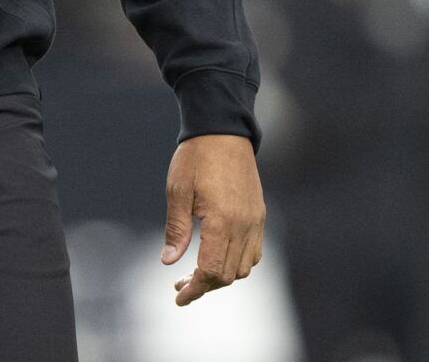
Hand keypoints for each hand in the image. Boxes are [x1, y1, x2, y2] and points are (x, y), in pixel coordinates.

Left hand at [161, 133, 264, 305]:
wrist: (222, 131)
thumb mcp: (177, 191)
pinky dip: (237, 262)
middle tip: (181, 284)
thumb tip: (169, 262)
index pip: (211, 270)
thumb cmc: (195, 158)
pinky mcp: (259, 214)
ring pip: (244, 267)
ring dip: (222, 275)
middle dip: (205, 285)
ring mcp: (255, 220)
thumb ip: (176, 229)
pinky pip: (254, 251)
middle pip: (228, 274)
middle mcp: (244, 225)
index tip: (178, 296)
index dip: (195, 289)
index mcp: (222, 221)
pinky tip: (217, 255)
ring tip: (197, 272)